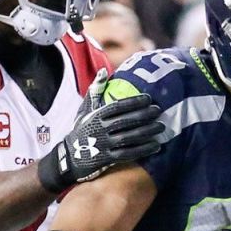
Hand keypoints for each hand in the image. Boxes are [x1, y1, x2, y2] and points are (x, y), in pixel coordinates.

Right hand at [38, 75, 163, 192]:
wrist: (69, 156)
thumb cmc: (82, 128)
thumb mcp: (85, 109)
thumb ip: (96, 90)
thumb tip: (105, 71)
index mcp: (95, 116)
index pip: (117, 107)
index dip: (133, 102)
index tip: (148, 98)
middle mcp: (99, 129)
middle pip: (124, 121)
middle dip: (143, 115)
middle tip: (159, 111)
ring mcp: (102, 145)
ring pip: (128, 138)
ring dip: (146, 132)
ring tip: (161, 127)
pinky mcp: (106, 159)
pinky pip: (127, 154)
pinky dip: (142, 150)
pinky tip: (156, 146)